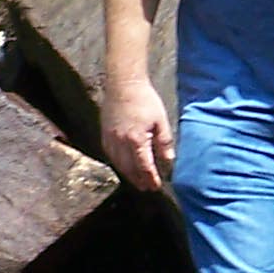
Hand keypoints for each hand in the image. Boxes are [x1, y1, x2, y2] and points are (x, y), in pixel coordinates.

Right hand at [102, 76, 175, 191]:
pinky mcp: (104, 133)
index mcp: (137, 140)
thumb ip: (164, 142)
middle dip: (139, 180)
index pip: (144, 166)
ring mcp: (110, 138)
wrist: (123, 84)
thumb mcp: (161, 120)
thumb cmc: (145, 100)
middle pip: (129, 169)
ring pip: (117, 164)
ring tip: (136, 181)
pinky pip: (109, 154)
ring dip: (127, 175)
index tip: (156, 186)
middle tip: (147, 188)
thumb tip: (169, 160)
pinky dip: (117, 163)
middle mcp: (121, 142)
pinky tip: (123, 165)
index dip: (151, 178)